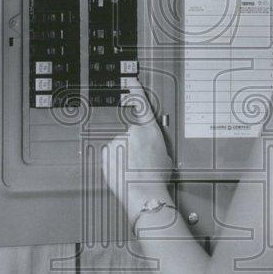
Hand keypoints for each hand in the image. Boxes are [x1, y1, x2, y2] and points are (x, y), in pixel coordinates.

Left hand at [100, 76, 172, 215]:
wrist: (144, 194)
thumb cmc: (157, 179)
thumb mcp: (165, 156)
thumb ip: (154, 144)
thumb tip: (148, 145)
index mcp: (150, 131)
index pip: (142, 105)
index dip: (136, 90)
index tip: (130, 80)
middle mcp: (132, 132)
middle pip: (130, 135)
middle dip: (133, 146)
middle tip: (141, 163)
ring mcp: (118, 142)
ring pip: (119, 146)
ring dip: (124, 155)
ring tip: (132, 170)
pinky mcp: (107, 152)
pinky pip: (111, 155)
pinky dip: (115, 162)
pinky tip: (123, 171)